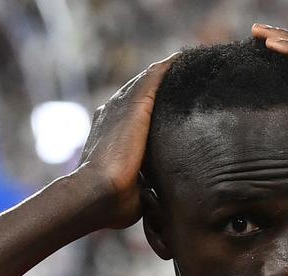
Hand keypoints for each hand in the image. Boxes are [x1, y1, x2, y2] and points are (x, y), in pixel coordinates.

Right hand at [74, 53, 177, 228]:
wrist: (98, 193)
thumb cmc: (113, 203)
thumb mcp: (134, 191)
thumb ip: (147, 186)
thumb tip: (161, 198)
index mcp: (109, 134)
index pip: (132, 116)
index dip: (149, 111)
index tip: (168, 109)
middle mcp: (111, 114)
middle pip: (139, 93)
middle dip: (160, 88)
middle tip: (184, 82)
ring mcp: (121, 106)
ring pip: (147, 81)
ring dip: (166, 74)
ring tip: (189, 67)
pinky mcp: (135, 103)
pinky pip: (155, 76)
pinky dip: (169, 68)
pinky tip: (183, 60)